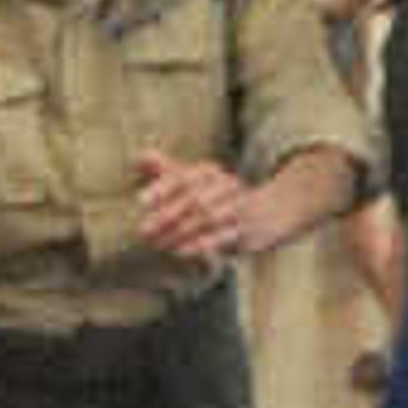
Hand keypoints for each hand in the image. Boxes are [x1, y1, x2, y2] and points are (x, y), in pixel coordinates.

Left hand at [135, 151, 252, 265]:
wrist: (269, 210)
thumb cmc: (219, 196)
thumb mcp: (194, 180)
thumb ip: (167, 170)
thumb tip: (139, 156)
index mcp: (211, 172)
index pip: (185, 176)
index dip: (162, 187)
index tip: (140, 201)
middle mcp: (226, 186)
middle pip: (195, 198)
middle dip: (167, 215)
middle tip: (143, 230)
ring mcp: (239, 208)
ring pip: (208, 218)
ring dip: (180, 232)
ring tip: (158, 243)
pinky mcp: (246, 229)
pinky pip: (223, 237)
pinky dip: (201, 244)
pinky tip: (180, 251)